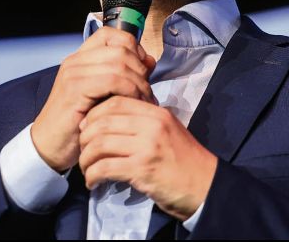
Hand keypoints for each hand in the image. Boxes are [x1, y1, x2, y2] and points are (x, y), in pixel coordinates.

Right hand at [32, 27, 156, 171]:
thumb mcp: (105, 94)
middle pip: (121, 48)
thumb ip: (126, 75)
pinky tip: (134, 105)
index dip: (133, 47)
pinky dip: (130, 91)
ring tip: (145, 101)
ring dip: (139, 83)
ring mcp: (74, 74)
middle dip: (141, 70)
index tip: (143, 70)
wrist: (48, 146)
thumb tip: (150, 61)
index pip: (111, 34)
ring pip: (120, 63)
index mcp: (81, 57)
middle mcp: (75, 61)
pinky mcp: (75, 90)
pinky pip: (113, 80)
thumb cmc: (78, 122)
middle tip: (148, 92)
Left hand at [78, 96, 217, 220]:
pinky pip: (105, 167)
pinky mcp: (142, 169)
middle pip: (103, 121)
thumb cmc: (185, 161)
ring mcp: (147, 147)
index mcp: (157, 113)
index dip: (94, 113)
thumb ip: (144, 122)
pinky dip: (93, 175)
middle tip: (82, 150)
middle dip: (85, 137)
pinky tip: (93, 182)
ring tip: (86, 169)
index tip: (87, 128)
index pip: (116, 102)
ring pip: (100, 144)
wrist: (206, 186)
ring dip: (86, 158)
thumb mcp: (168, 131)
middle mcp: (152, 125)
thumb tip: (111, 120)